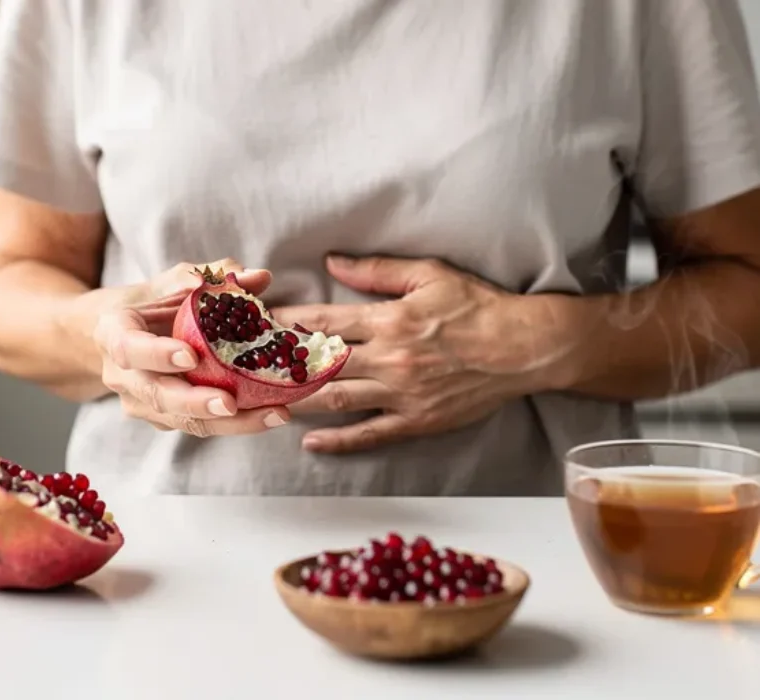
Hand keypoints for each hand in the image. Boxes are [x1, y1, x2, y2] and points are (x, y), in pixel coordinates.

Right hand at [89, 259, 290, 436]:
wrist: (123, 336)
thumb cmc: (151, 304)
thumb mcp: (173, 282)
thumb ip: (212, 277)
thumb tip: (258, 276)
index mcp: (114, 333)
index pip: (129, 348)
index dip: (158, 355)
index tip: (191, 357)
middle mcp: (123, 376)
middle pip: (157, 396)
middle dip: (196, 403)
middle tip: (232, 404)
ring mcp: (142, 403)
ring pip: (183, 421)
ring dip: (230, 423)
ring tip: (274, 414)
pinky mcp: (164, 420)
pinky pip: (200, 425)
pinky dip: (236, 424)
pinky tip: (270, 414)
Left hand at [272, 255, 561, 452]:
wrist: (524, 348)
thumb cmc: (478, 306)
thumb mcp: (429, 275)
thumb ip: (377, 271)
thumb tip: (332, 261)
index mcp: (389, 320)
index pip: (323, 322)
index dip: (285, 323)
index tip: (256, 324)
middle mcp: (389, 359)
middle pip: (320, 364)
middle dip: (279, 365)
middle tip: (245, 367)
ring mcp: (401, 393)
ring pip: (337, 400)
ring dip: (298, 401)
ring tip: (264, 402)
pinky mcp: (416, 420)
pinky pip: (370, 433)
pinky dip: (339, 440)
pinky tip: (310, 442)